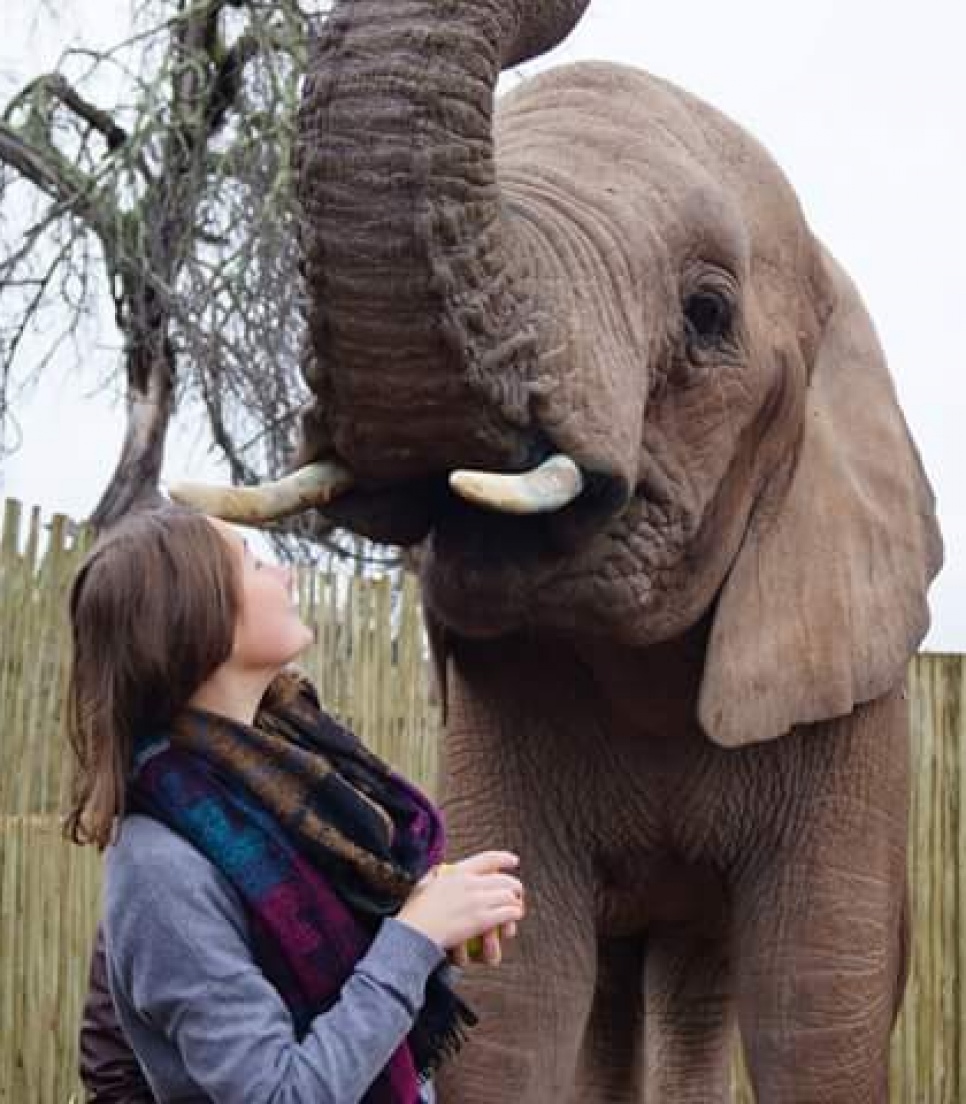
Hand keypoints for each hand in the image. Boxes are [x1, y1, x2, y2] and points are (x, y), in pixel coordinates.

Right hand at [397, 851, 523, 962]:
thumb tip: (441, 870)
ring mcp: (476, 901)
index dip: (503, 858)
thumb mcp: (424, 884)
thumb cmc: (414, 913)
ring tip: (517, 907)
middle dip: (514, 885)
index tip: (514, 860)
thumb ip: (436, 875)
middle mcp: (469, 883)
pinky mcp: (481, 920)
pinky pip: (507, 913)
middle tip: (517, 892)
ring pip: (508, 895)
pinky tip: (512, 919)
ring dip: (515, 902)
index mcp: (456, 872)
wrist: (413, 933)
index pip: (487, 860)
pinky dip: (513, 915)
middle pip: (503, 879)